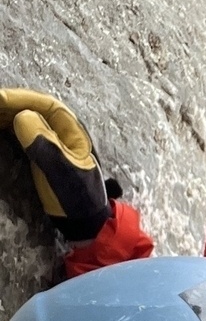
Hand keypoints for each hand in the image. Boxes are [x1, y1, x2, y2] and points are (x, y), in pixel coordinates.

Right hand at [0, 88, 113, 240]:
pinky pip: (21, 134)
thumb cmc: (77, 196)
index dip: (21, 98)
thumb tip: (23, 116)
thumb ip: (44, 144)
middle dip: (9, 105)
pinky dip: (6, 129)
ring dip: (5, 115)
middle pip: (33, 109)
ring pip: (25, 120)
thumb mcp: (61, 170)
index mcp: (73, 131)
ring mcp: (51, 143)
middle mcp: (62, 132)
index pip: (45, 105)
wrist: (83, 221)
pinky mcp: (41, 155)